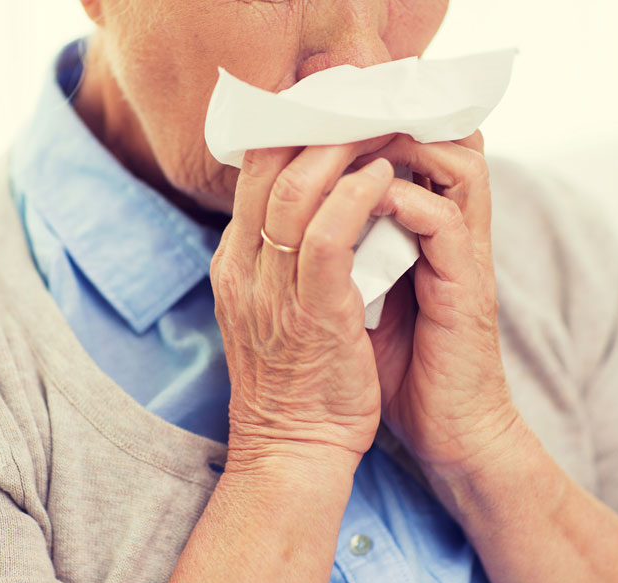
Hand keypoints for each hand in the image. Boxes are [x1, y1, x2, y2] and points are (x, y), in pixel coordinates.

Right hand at [212, 136, 399, 468]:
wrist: (292, 449)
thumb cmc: (297, 380)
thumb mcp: (272, 308)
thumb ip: (283, 258)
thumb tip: (315, 210)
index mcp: (233, 261)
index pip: (253, 171)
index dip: (293, 128)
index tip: (333, 105)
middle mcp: (243, 265)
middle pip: (269, 164)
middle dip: (317, 122)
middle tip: (362, 98)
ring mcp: (271, 286)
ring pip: (297, 188)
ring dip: (343, 147)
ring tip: (381, 126)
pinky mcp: (310, 308)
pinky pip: (329, 231)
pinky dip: (357, 194)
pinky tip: (384, 176)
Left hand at [355, 131, 521, 480]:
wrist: (445, 432)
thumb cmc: (397, 368)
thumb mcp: (360, 298)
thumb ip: (343, 255)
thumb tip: (291, 223)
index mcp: (423, 234)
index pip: (414, 152)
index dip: (375, 125)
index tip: (324, 113)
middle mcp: (448, 235)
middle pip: (445, 140)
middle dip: (391, 118)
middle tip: (341, 110)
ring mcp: (462, 257)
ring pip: (459, 165)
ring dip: (405, 148)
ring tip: (354, 148)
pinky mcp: (468, 287)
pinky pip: (447, 221)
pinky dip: (407, 201)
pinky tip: (369, 200)